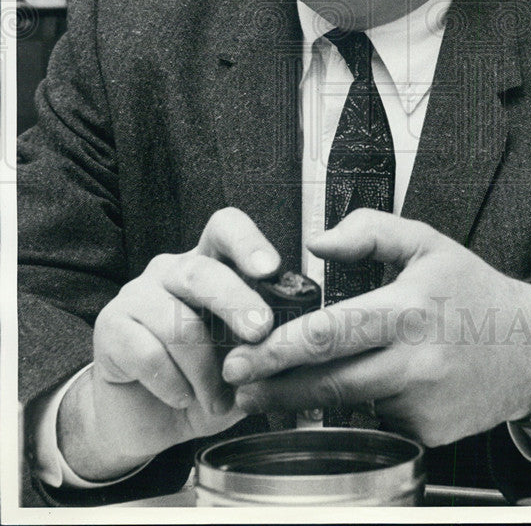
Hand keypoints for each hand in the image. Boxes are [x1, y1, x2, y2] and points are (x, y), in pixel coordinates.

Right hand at [58, 208, 279, 480]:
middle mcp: (173, 271)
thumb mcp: (246, 361)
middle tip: (259, 332)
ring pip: (178, 321)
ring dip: (205, 370)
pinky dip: (173, 383)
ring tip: (219, 399)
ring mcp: (138, 294)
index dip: (247, 242)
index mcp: (211, 265)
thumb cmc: (204, 380)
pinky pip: (147, 353)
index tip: (271, 269)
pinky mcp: (111, 326)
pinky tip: (181, 398)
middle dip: (236, 303)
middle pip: (202, 271)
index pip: (225, 228)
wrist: (146, 419)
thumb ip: (269, 344)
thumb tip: (302, 338)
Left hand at [223, 209, 530, 447]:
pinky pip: (379, 419)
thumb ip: (370, 230)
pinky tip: (365, 388)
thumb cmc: (474, 291)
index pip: (332, 332)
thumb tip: (318, 241)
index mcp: (409, 309)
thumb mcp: (428, 243)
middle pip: (329, 382)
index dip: (281, 348)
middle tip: (237, 385)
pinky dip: (362, 406)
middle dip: (274, 388)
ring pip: (349, 404)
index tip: (244, 353)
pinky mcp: (428, 433)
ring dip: (306, 401)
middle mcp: (415, 362)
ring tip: (274, 393)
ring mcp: (422, 403)